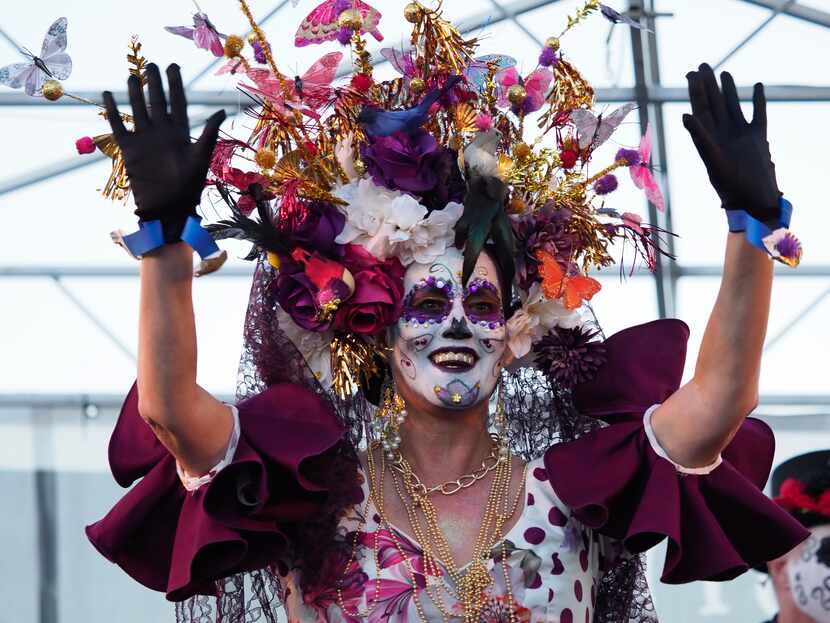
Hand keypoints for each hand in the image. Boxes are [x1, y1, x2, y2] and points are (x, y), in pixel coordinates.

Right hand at [102, 63, 225, 240]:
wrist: (168, 208)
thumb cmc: (188, 187)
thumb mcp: (201, 157)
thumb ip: (209, 132)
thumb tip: (222, 109)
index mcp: (181, 133)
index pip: (178, 102)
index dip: (176, 84)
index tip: (173, 65)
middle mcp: (162, 133)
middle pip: (158, 102)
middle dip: (155, 83)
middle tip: (152, 64)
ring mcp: (145, 139)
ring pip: (138, 110)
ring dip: (135, 94)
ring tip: (133, 76)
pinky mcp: (129, 149)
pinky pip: (118, 126)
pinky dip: (112, 111)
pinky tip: (107, 95)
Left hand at [683, 63, 780, 226]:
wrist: (752, 199)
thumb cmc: (729, 185)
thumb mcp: (711, 158)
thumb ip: (699, 136)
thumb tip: (685, 114)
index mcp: (709, 137)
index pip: (700, 108)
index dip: (695, 91)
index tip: (691, 73)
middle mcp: (723, 133)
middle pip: (713, 104)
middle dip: (708, 85)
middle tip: (702, 65)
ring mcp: (740, 134)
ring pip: (732, 106)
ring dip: (728, 90)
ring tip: (723, 72)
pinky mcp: (758, 137)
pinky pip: (758, 114)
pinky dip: (758, 100)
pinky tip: (757, 86)